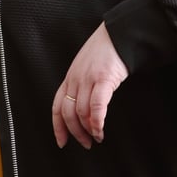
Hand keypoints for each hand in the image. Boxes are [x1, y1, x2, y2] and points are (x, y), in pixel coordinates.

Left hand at [51, 22, 128, 149]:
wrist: (119, 33)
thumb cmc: (106, 48)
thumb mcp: (86, 65)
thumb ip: (82, 82)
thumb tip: (83, 105)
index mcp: (70, 76)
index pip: (57, 106)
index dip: (58, 127)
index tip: (62, 142)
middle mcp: (75, 79)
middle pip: (68, 113)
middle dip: (76, 132)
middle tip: (86, 143)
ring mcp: (88, 79)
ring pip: (82, 112)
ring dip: (89, 130)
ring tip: (98, 137)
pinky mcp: (103, 79)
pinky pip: (96, 106)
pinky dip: (97, 121)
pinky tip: (100, 129)